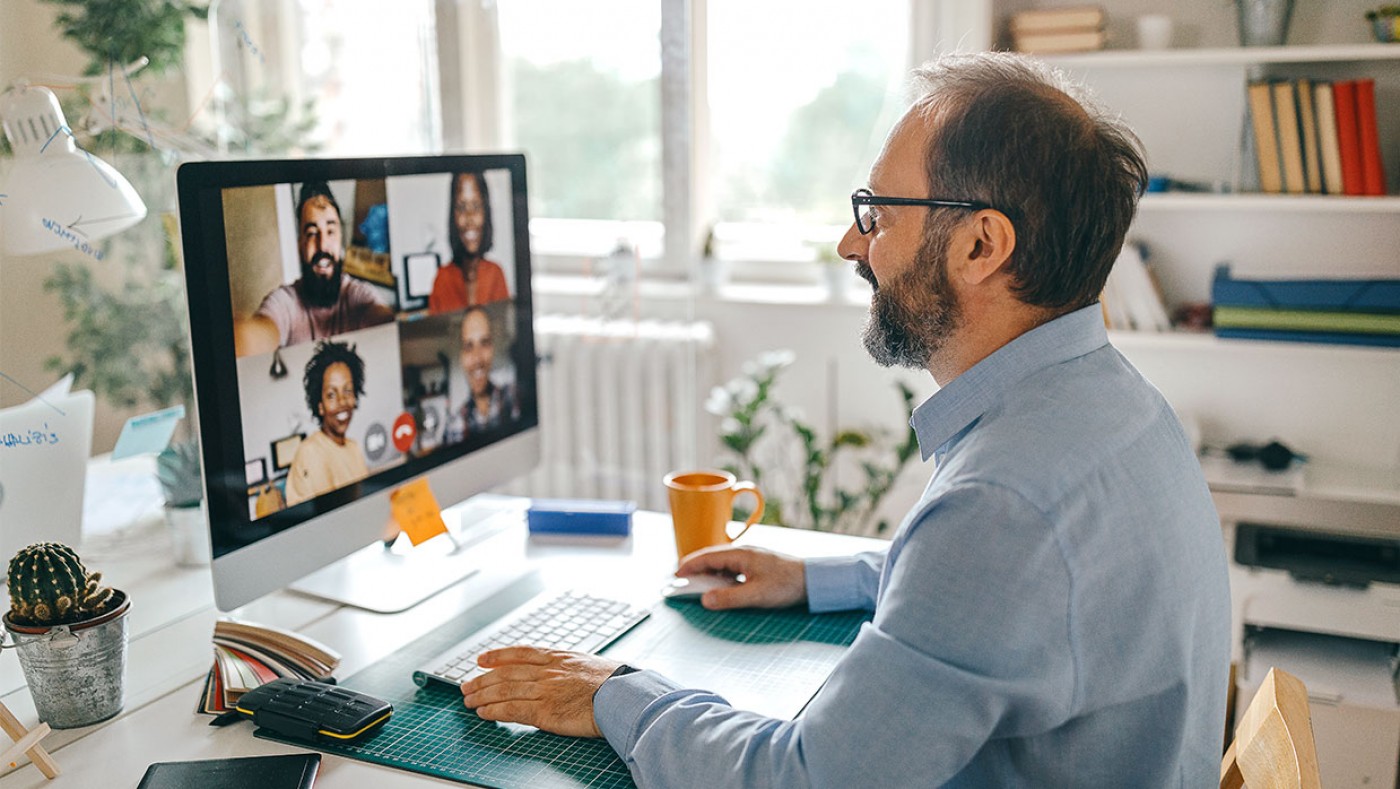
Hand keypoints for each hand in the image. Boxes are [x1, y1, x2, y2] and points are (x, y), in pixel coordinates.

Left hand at [460, 647, 621, 737]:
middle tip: (466, 685)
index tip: (482, 659)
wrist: (623, 695)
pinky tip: (483, 713)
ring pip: (504, 690)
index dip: (498, 656)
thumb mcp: (589, 665)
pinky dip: (494, 712)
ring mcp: (544, 691)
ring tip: (469, 701)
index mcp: (558, 657)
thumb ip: (570, 668)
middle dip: (482, 679)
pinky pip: (512, 710)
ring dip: (482, 696)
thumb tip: (563, 673)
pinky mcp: (545, 712)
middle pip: (506, 673)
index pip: (520, 653)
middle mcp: (547, 671)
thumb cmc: (615, 682)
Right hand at [676, 545, 805, 610]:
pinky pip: (732, 567)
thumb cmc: (787, 585)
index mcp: (740, 555)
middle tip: (681, 580)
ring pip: (722, 562)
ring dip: (709, 572)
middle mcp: (744, 552)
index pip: (707, 557)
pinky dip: (721, 575)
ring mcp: (751, 558)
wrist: (814, 580)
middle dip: (696, 568)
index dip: (690, 565)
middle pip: (712, 557)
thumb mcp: (756, 595)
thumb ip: (729, 598)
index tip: (675, 575)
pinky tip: (722, 585)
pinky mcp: (758, 565)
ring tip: (698, 585)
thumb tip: (704, 599)